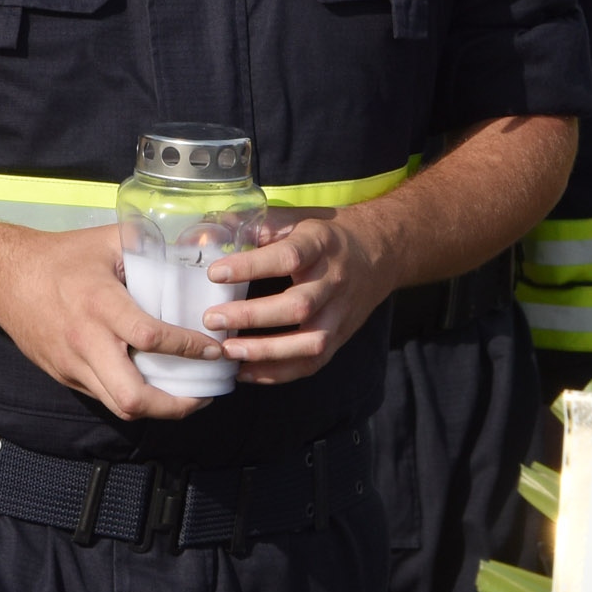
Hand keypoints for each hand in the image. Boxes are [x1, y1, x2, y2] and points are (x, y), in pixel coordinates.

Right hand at [0, 222, 224, 421]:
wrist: (4, 277)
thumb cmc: (59, 257)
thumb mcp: (107, 241)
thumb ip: (150, 245)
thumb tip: (195, 245)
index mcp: (100, 304)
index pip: (150, 338)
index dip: (189, 348)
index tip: (213, 349)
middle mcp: (86, 342)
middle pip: (132, 397)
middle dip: (175, 405)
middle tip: (204, 394)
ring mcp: (72, 365)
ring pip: (119, 407)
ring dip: (157, 409)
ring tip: (186, 398)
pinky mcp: (64, 376)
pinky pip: (103, 397)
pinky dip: (132, 398)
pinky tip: (152, 386)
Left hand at [192, 209, 394, 382]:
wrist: (379, 253)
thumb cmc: (327, 235)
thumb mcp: (298, 219)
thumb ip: (259, 224)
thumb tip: (212, 230)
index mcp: (321, 244)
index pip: (287, 257)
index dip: (252, 266)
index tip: (215, 273)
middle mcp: (334, 281)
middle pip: (298, 306)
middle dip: (252, 316)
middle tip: (212, 319)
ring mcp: (340, 314)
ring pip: (309, 342)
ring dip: (265, 351)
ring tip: (227, 351)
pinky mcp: (340, 337)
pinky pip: (312, 363)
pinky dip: (279, 373)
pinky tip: (245, 371)